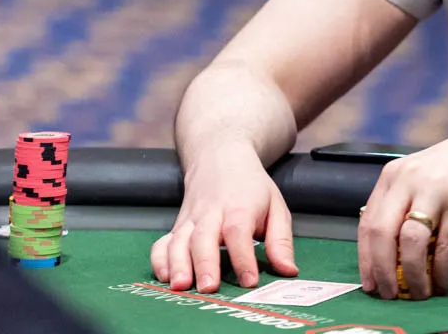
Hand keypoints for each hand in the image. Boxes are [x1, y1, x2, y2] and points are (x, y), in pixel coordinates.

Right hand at [150, 144, 297, 292]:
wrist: (220, 159)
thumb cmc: (251, 189)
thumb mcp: (276, 207)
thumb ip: (281, 241)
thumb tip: (288, 271)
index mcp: (239, 208)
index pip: (239, 232)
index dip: (244, 258)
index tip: (249, 282)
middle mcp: (211, 213)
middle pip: (204, 237)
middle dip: (205, 264)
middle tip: (208, 288)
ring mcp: (190, 220)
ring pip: (179, 241)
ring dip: (178, 264)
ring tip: (181, 286)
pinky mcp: (177, 227)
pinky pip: (162, 243)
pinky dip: (159, 260)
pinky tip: (165, 277)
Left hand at [357, 117, 447, 300]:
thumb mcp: (425, 175)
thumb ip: (405, 202)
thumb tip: (390, 253)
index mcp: (394, 174)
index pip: (367, 222)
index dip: (366, 259)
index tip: (371, 284)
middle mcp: (410, 179)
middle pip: (382, 234)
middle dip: (382, 272)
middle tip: (390, 295)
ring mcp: (437, 190)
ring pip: (411, 243)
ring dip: (412, 276)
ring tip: (419, 293)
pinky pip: (445, 247)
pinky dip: (441, 271)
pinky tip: (443, 283)